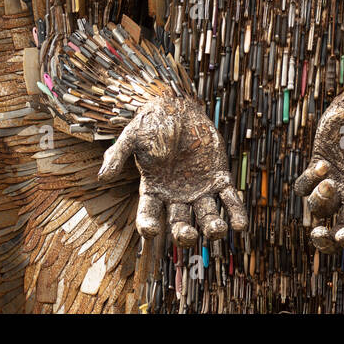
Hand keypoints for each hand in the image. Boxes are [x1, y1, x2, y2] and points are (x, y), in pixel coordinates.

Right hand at [98, 94, 246, 246]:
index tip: (151, 231)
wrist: (178, 107)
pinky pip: (229, 199)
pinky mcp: (219, 179)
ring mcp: (199, 190)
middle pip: (180, 223)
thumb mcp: (131, 136)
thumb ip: (117, 155)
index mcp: (153, 190)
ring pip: (207, 216)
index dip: (148, 225)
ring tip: (217, 230)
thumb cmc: (151, 123)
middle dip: (184, 233)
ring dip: (213, 227)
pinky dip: (235, 213)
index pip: (148, 215)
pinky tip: (240, 225)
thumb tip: (104, 176)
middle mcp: (176, 197)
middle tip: (188, 235)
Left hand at [294, 91, 343, 256]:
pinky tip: (321, 164)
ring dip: (320, 201)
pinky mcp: (319, 168)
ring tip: (328, 180)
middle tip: (319, 234)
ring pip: (320, 210)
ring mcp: (337, 184)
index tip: (343, 236)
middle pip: (341, 232)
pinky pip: (305, 186)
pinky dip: (308, 181)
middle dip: (327, 240)